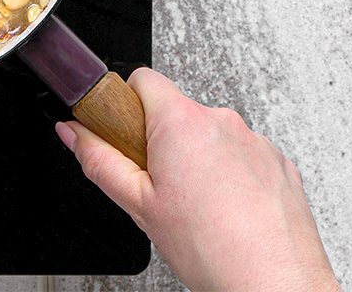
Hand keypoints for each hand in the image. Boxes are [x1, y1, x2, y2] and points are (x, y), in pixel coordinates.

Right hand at [56, 69, 338, 291]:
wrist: (276, 284)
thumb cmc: (213, 250)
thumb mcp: (138, 206)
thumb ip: (98, 160)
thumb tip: (73, 132)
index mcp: (181, 124)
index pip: (141, 80)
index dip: (125, 105)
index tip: (123, 134)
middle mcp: (221, 121)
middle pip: (176, 111)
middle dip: (161, 141)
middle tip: (159, 186)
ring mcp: (254, 140)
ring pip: (209, 136)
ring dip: (198, 159)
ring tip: (198, 206)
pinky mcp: (278, 161)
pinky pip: (242, 154)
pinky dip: (230, 174)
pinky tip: (226, 210)